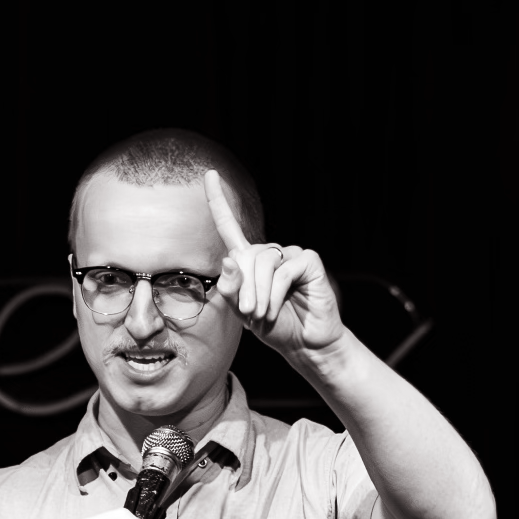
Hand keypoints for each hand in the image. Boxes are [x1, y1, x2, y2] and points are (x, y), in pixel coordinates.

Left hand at [206, 170, 342, 355]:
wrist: (304, 343)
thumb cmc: (274, 326)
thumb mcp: (242, 312)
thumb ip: (231, 289)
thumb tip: (228, 259)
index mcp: (250, 261)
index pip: (230, 225)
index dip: (218, 201)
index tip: (209, 174)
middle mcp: (270, 253)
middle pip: (246, 255)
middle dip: (244, 288)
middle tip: (249, 314)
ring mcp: (291, 254)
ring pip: (263, 262)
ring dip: (258, 294)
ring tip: (262, 314)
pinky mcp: (309, 261)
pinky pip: (283, 271)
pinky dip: (274, 294)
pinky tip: (277, 308)